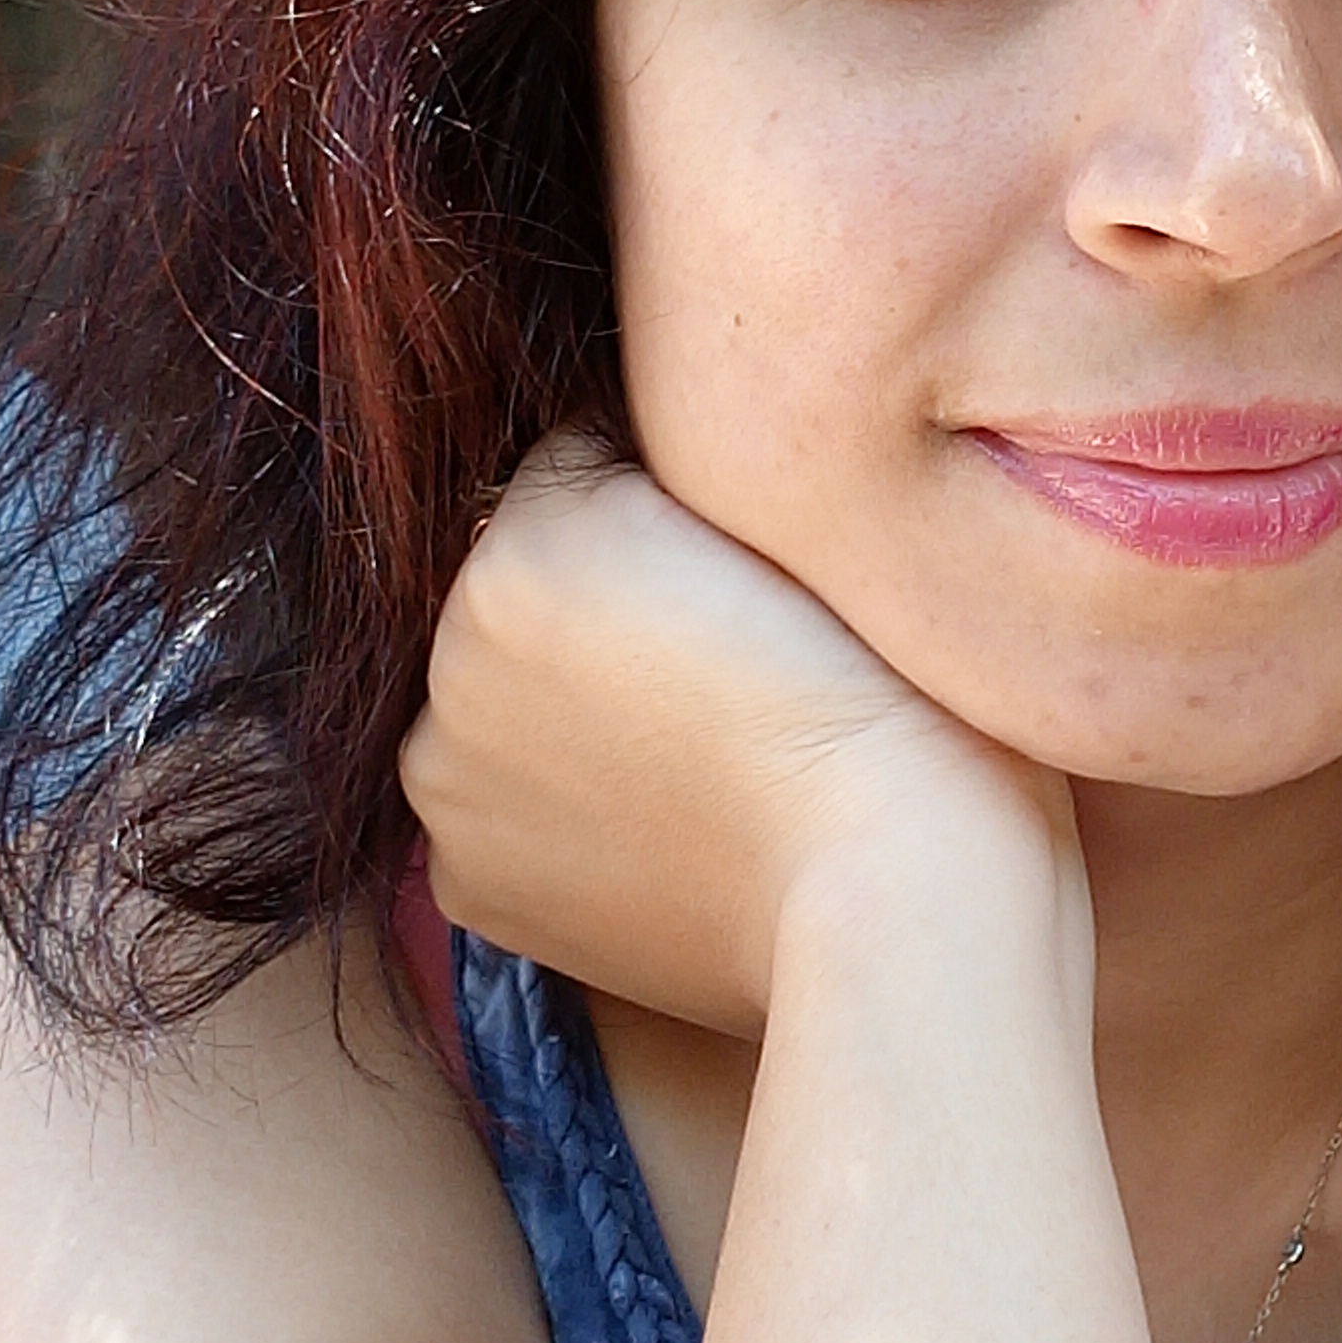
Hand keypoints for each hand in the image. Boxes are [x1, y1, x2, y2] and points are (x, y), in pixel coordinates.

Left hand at [399, 435, 1066, 1031]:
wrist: (893, 883)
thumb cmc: (879, 690)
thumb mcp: (785, 507)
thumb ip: (675, 461)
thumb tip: (634, 458)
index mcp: (523, 538)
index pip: (583, 465)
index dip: (672, 497)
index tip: (748, 565)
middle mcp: (451, 655)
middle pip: (532, 589)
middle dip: (604, 605)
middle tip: (730, 660)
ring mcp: (448, 780)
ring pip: (510, 699)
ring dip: (573, 708)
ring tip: (704, 748)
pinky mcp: (467, 883)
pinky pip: (505, 805)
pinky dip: (563, 808)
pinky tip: (661, 819)